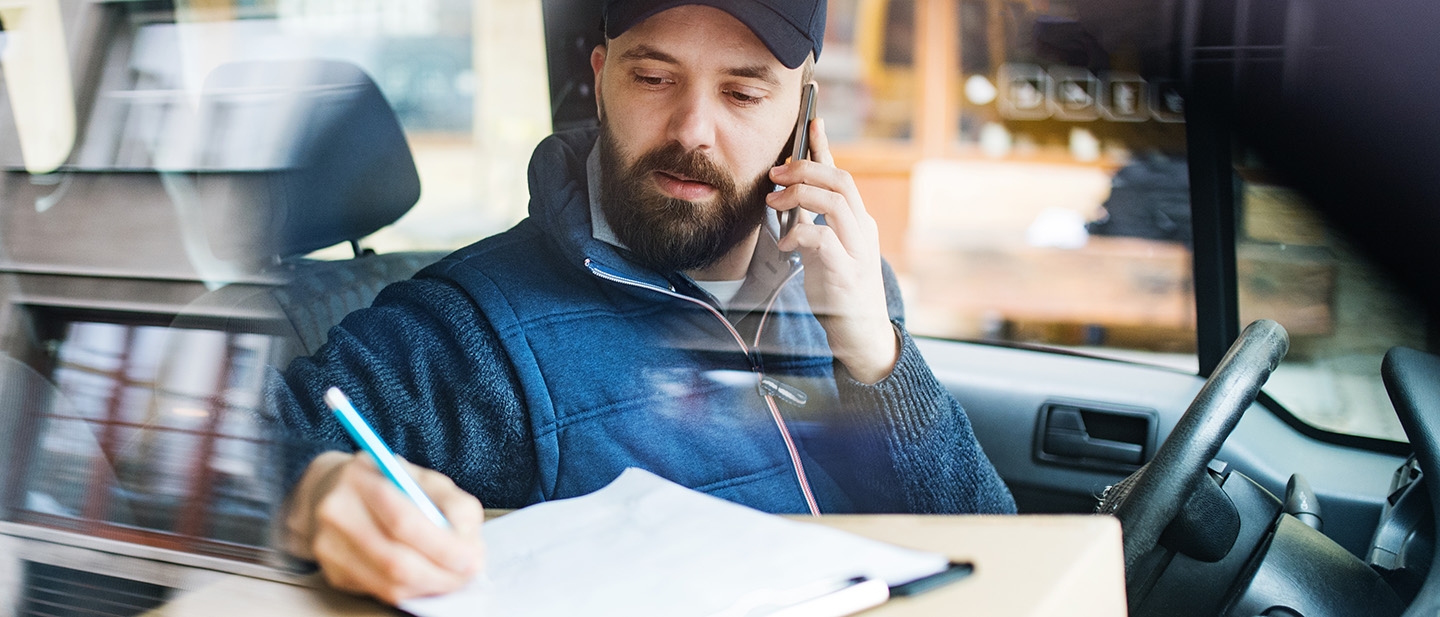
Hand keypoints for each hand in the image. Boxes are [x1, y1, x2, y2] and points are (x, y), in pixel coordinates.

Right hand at [283, 451, 484, 603]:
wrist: (329, 491)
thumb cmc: (387, 482)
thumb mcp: (422, 477)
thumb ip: (452, 503)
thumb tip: (469, 544)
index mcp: (360, 479)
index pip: (404, 521)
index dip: (443, 546)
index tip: (472, 557)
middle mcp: (336, 513)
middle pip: (395, 561)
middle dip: (442, 574)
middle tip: (469, 574)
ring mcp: (328, 547)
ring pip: (389, 584)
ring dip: (431, 586)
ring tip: (454, 577)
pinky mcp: (333, 572)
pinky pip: (381, 591)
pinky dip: (413, 590)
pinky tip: (428, 578)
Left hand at [767, 115, 898, 383]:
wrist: (861, 335)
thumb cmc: (839, 291)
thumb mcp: (825, 250)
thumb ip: (812, 224)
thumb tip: (787, 198)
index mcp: (858, 222)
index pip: (842, 175)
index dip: (825, 147)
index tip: (811, 121)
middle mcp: (863, 230)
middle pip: (841, 182)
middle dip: (805, 170)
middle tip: (775, 174)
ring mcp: (858, 251)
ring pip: (835, 203)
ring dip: (800, 196)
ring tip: (774, 202)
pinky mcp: (846, 273)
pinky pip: (824, 241)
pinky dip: (801, 235)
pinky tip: (787, 243)